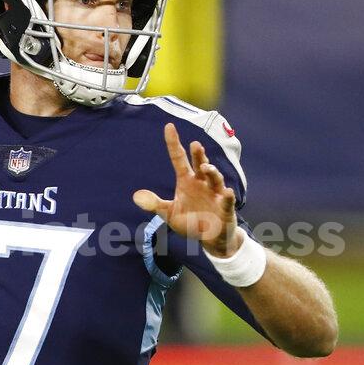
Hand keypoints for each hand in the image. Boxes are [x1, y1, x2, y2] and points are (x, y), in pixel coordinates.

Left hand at [133, 123, 241, 257]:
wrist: (210, 238)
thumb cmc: (191, 222)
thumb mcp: (169, 214)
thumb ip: (155, 204)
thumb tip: (136, 197)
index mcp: (187, 181)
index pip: (178, 158)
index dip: (174, 143)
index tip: (169, 126)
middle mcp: (202, 184)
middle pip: (199, 165)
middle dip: (198, 155)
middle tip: (194, 144)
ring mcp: (215, 194)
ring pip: (215, 179)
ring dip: (211, 172)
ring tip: (205, 167)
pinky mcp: (225, 208)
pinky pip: (227, 201)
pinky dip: (227, 197)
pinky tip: (226, 192)